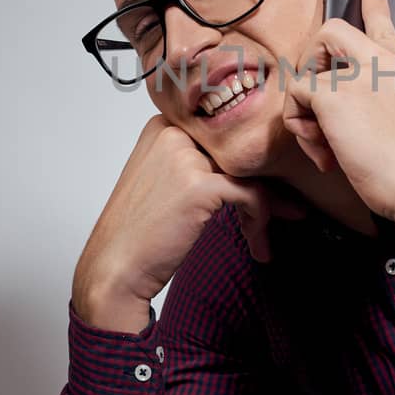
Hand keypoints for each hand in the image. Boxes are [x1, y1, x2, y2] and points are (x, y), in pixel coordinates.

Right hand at [75, 115, 308, 326]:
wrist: (115, 268)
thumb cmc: (140, 233)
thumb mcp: (165, 181)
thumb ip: (198, 163)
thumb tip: (248, 166)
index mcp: (163, 126)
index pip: (223, 138)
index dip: (246, 167)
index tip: (265, 193)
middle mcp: (173, 133)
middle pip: (239, 154)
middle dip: (264, 186)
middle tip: (279, 212)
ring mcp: (185, 157)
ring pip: (250, 174)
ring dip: (265, 210)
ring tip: (262, 238)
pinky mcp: (200, 185)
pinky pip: (253, 195)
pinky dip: (261, 222)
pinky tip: (258, 245)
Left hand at [281, 0, 394, 230]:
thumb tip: (360, 105)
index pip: (386, 25)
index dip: (375, 7)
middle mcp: (386, 61)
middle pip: (335, 30)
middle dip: (314, 58)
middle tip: (317, 89)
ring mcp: (359, 73)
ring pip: (307, 69)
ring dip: (306, 108)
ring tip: (322, 137)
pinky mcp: (334, 94)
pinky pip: (297, 95)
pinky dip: (300, 125)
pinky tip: (323, 150)